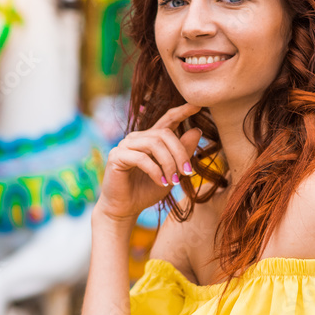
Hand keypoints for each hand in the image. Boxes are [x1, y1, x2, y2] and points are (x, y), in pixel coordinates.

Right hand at [95, 103, 202, 223]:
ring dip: (169, 163)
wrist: (125, 209)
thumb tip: (196, 130)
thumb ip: (182, 153)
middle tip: (188, 173)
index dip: (182, 111)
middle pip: (164, 134)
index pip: (167, 120)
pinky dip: (155, 171)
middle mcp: (137, 138)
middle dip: (180, 153)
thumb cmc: (147, 190)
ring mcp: (125, 145)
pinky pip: (142, 158)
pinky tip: (161, 183)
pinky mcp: (117, 156)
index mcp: (151, 139)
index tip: (197, 105)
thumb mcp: (172, 172)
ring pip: (154, 144)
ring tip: (174, 181)